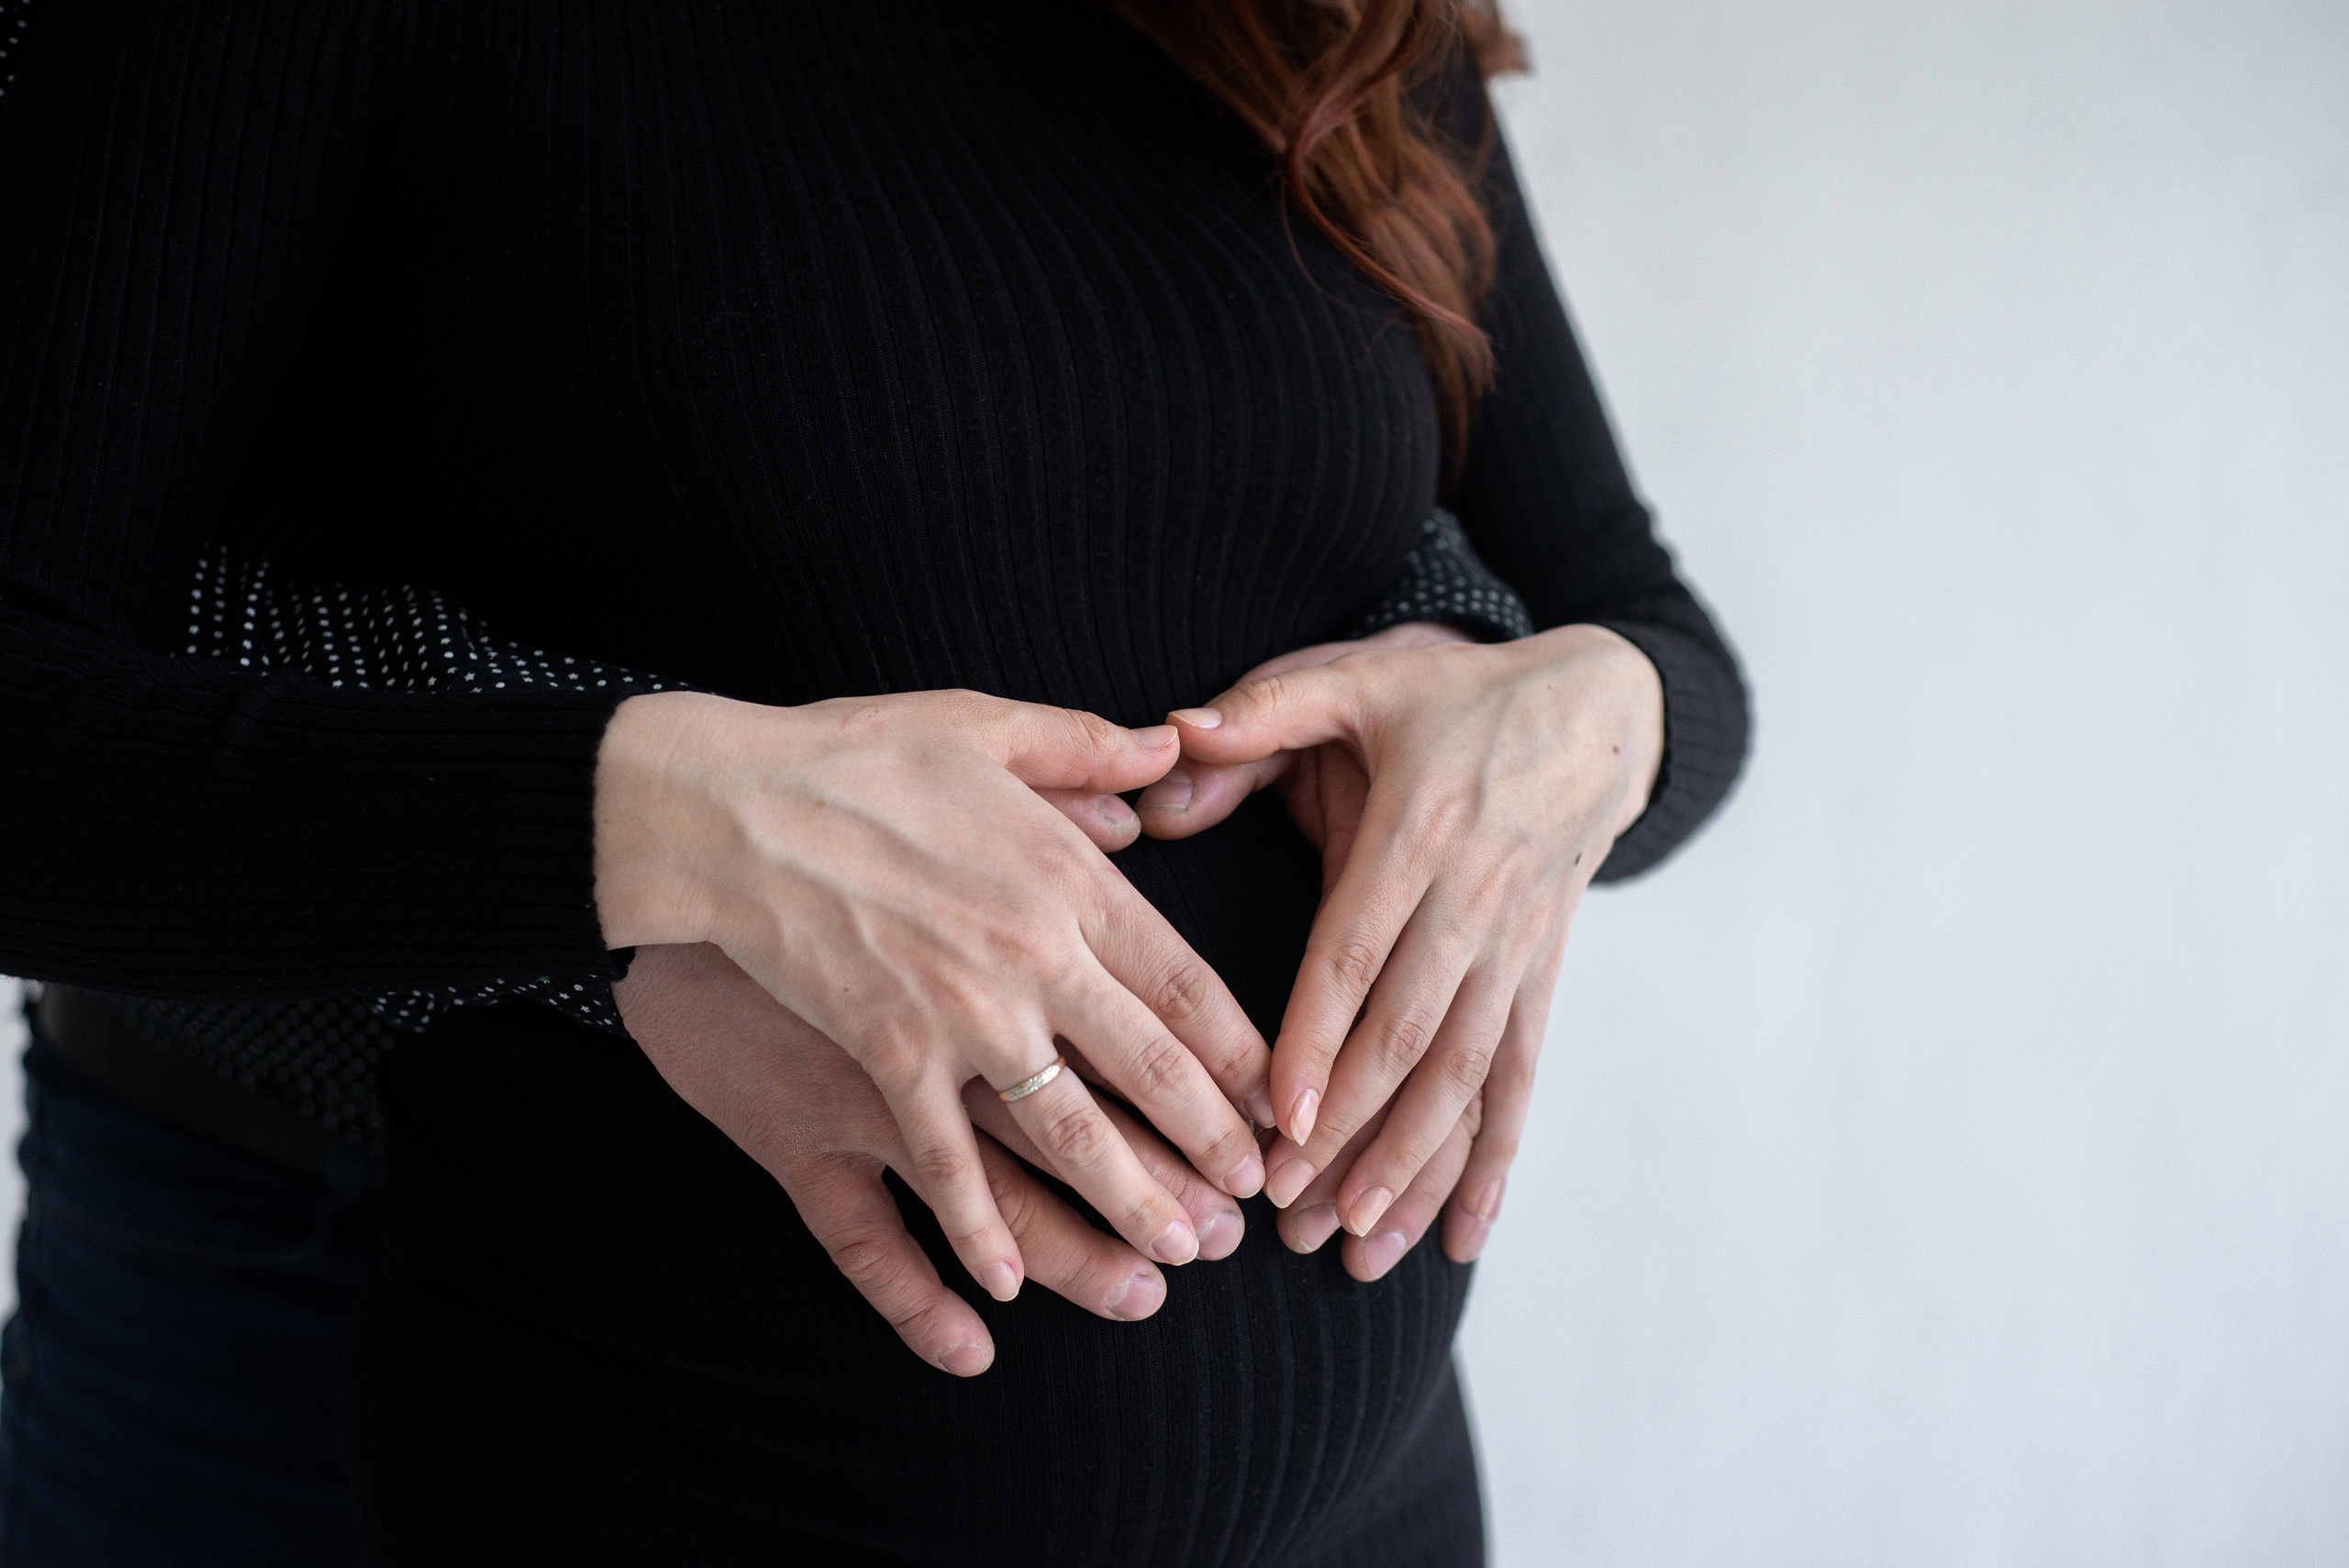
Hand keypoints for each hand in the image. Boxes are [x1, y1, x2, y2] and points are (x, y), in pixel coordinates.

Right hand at [592, 688, 1274, 1308]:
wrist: (728, 805)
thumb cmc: (852, 757)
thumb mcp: (982, 725)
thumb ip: (1083, 747)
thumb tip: (1164, 754)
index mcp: (1067, 877)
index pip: (1185, 980)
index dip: (1242, 1050)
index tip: (1277, 1098)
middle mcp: (1034, 954)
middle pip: (1151, 1067)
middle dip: (1212, 1140)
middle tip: (1253, 1196)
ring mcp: (962, 1013)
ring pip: (1070, 1129)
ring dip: (1129, 1200)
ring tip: (1174, 1256)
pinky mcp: (886, 1056)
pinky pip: (944, 1162)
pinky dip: (977, 1227)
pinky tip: (1006, 1283)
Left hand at [1139, 624, 1662, 1262]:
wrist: (1600, 710)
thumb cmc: (1454, 694)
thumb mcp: (1359, 679)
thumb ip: (1261, 711)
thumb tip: (1167, 739)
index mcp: (1418, 831)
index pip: (1358, 952)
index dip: (1319, 1036)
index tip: (1278, 1117)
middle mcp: (1473, 899)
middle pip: (1410, 1033)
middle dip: (1348, 1129)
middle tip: (1282, 1207)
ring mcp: (1516, 946)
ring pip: (1466, 1073)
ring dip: (1413, 1164)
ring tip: (1356, 1245)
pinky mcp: (1544, 974)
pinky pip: (1522, 1078)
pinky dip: (1495, 1159)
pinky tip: (1464, 1235)